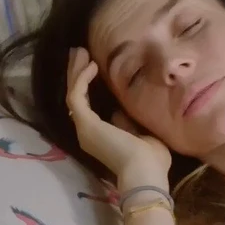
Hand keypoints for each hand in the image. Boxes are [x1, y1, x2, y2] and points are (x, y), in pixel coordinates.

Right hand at [66, 47, 170, 179]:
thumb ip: (128, 123)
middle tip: (78, 53)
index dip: (87, 85)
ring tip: (79, 52)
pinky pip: (77, 95)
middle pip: (76, 97)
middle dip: (77, 73)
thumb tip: (119, 111)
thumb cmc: (151, 159)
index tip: (93, 66)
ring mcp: (84, 128)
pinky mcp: (85, 123)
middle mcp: (87, 132)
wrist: (146, 172)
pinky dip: (82, 79)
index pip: (88, 106)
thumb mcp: (141, 135)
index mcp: (100, 136)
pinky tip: (92, 65)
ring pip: (73, 94)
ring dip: (76, 72)